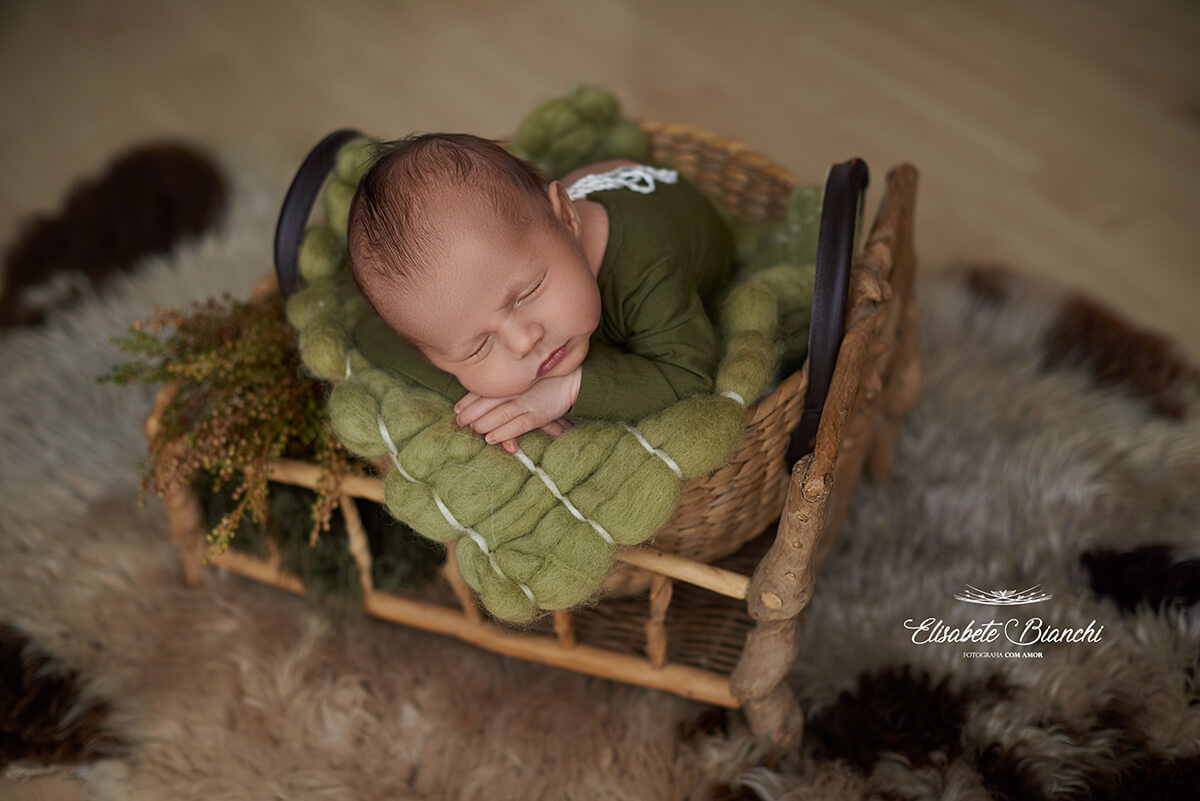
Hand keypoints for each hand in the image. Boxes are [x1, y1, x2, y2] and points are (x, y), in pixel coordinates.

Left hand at [455, 369, 581, 453]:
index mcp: (512, 380)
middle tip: (460, 422)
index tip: (456, 409)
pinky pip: (517, 426)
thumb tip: (481, 398)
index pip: (485, 389)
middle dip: (471, 413)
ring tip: (473, 430)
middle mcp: (517, 390)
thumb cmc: (545, 379)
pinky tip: (490, 439)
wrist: (572, 379)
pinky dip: (502, 433)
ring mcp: (527, 402)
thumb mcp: (524, 377)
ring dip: (483, 424)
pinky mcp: (538, 415)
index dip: (468, 400)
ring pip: (499, 415)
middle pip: (488, 402)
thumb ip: (507, 385)